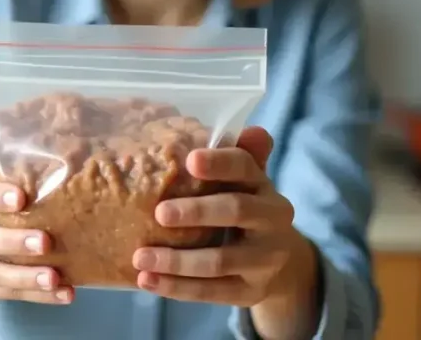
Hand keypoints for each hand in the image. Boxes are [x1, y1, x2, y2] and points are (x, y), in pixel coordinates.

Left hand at [132, 127, 318, 316]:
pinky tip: (146, 281)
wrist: (280, 262)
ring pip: (219, 261)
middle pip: (236, 211)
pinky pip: (212, 293)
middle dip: (197, 212)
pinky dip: (177, 288)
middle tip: (159, 213)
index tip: (190, 160)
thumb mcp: (245, 182)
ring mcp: (264, 260)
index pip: (246, 168)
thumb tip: (247, 128)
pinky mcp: (250, 292)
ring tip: (140, 257)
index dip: (220, 163)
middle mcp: (272, 220)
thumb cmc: (246, 208)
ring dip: (176, 260)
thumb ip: (239, 156)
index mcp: (265, 185)